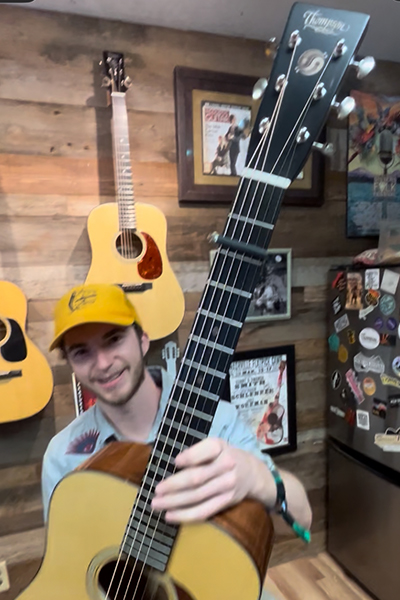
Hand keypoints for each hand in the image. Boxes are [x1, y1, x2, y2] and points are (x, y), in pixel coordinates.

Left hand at [151, 438, 272, 522]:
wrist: (252, 473)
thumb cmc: (225, 456)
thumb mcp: (216, 445)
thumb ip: (197, 452)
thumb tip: (173, 466)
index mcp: (220, 447)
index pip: (206, 450)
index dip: (191, 457)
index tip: (175, 461)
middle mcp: (226, 465)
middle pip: (197, 477)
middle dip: (174, 485)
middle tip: (156, 490)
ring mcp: (227, 485)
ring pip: (197, 496)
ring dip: (175, 502)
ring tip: (157, 504)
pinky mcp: (226, 501)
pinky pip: (204, 511)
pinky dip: (186, 515)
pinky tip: (170, 516)